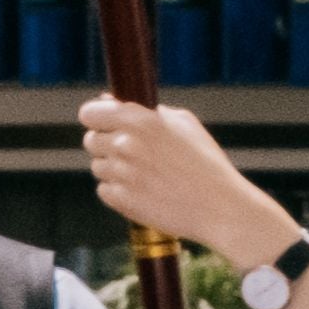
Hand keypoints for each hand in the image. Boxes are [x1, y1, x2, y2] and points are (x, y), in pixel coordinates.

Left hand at [75, 96, 292, 266]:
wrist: (220, 207)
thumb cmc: (205, 163)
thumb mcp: (184, 125)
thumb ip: (147, 112)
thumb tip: (111, 102)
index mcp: (139, 120)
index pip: (89, 113)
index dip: (95, 119)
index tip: (102, 125)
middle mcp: (125, 144)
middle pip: (91, 141)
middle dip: (106, 146)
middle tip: (133, 155)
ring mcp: (121, 173)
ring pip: (98, 167)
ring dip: (114, 170)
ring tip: (146, 176)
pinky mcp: (120, 199)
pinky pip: (105, 190)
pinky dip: (119, 192)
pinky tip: (144, 192)